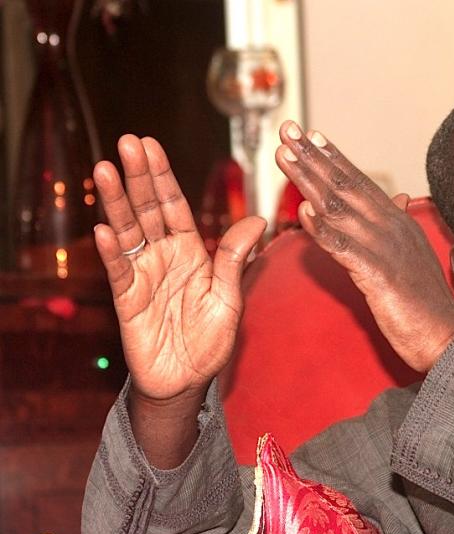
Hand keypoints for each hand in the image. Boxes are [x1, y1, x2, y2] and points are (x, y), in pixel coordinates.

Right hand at [94, 135, 265, 402]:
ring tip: (105, 170)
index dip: (162, 176)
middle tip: (128, 142)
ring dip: (117, 202)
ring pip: (128, 232)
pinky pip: (119, 272)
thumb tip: (258, 220)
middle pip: (148, 210)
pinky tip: (103, 230)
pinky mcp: (128, 301)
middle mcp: (163, 257)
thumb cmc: (210, 339)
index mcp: (191, 251)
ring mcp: (143, 276)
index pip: (174, 206)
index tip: (151, 144)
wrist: (188, 380)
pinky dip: (112, 252)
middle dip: (138, 176)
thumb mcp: (230, 296)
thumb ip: (236, 258)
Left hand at [274, 121, 453, 371]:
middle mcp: (391, 227)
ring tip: (285, 156)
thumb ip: (399, 226)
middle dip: (313, 156)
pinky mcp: (379, 274)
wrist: (447, 336)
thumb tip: (396, 199)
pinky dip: (322, 229)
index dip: (334, 157)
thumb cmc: (426, 303)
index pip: (360, 183)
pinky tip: (303, 212)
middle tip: (288, 129)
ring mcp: (385, 248)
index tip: (310, 136)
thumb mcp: (413, 255)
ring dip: (309, 180)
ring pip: (340, 207)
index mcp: (397, 222)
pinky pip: (345, 248)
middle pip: (345, 185)